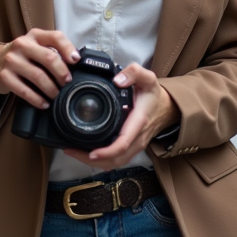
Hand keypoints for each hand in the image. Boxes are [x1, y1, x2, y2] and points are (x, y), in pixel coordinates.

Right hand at [0, 29, 79, 109]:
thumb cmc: (22, 56)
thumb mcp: (35, 46)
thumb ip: (52, 50)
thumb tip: (75, 64)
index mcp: (34, 35)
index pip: (55, 37)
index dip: (68, 49)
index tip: (76, 61)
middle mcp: (22, 44)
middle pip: (49, 58)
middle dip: (62, 73)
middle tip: (66, 83)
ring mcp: (11, 60)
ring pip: (38, 76)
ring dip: (51, 89)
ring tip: (55, 95)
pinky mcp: (4, 76)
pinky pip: (25, 91)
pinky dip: (37, 100)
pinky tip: (44, 103)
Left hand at [62, 63, 179, 170]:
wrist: (166, 108)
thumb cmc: (153, 94)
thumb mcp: (147, 78)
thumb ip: (134, 73)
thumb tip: (117, 80)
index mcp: (138, 122)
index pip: (123, 143)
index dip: (106, 151)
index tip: (90, 152)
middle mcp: (137, 138)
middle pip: (116, 159)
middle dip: (92, 160)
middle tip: (71, 151)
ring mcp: (135, 146)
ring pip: (115, 163)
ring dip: (94, 163)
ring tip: (73, 153)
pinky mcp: (131, 148)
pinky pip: (117, 160)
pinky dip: (101, 161)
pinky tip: (86, 154)